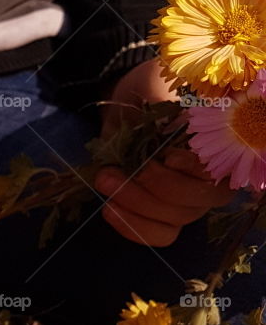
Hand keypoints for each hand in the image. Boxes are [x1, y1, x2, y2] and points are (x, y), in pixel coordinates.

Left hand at [95, 58, 231, 245]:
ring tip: (105, 182)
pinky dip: (133, 226)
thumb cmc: (148, 93)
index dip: (195, 168)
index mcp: (219, 142)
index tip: (168, 156)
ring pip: (175, 219)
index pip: (219, 166)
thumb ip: (159, 109)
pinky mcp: (167, 216)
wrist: (129, 103)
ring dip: (135, 205)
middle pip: (196, 199)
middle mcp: (212, 177)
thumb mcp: (152, 89)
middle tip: (113, 172)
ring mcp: (191, 200)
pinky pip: (159, 234)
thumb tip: (157, 132)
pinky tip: (109, 209)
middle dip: (153, 186)